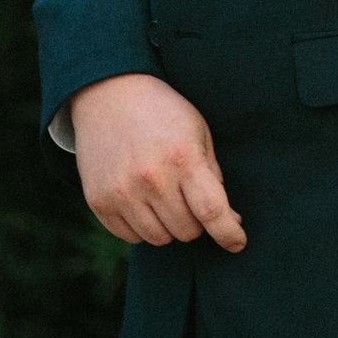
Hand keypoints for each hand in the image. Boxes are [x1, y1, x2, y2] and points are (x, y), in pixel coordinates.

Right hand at [68, 73, 246, 252]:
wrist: (109, 94)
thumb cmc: (163, 113)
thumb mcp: (198, 132)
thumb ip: (213, 176)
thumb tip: (229, 221)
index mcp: (183, 158)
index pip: (212, 212)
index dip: (229, 234)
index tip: (238, 243)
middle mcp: (151, 178)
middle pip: (187, 230)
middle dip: (196, 221)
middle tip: (190, 199)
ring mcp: (121, 192)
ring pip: (159, 238)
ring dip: (169, 226)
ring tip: (165, 198)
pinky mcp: (98, 201)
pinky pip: (130, 237)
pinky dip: (142, 227)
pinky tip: (142, 201)